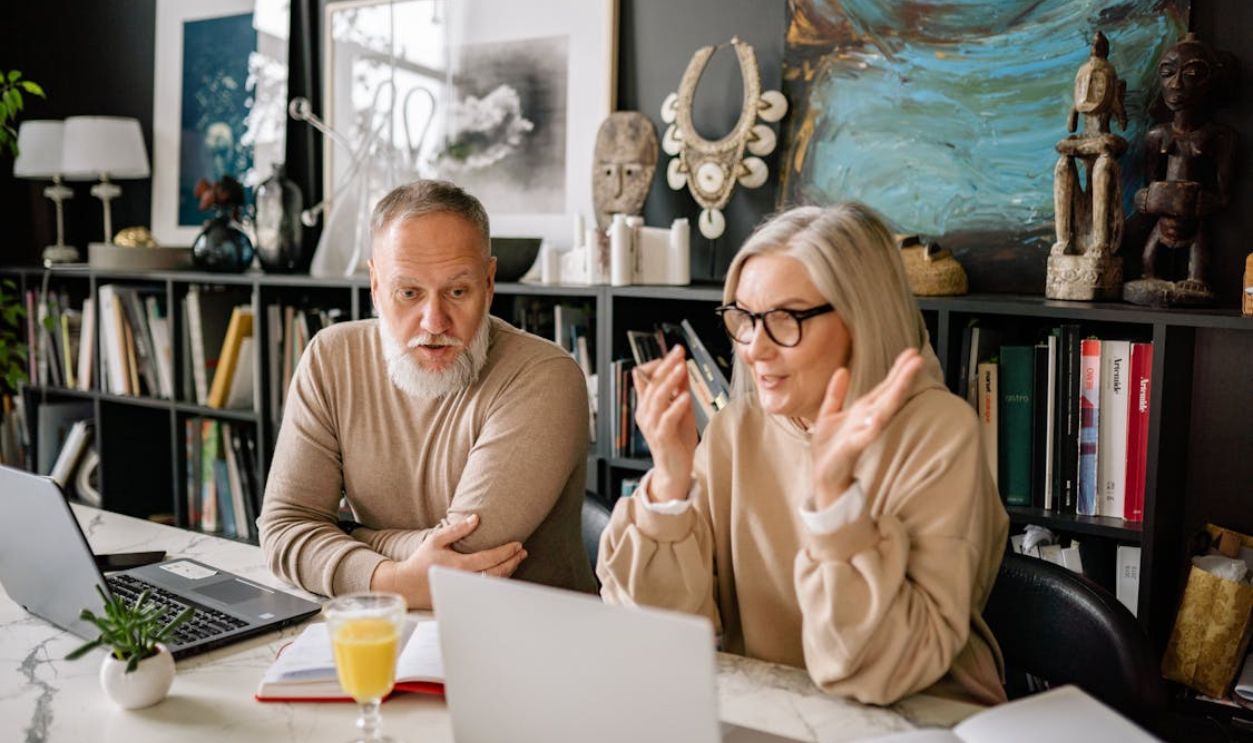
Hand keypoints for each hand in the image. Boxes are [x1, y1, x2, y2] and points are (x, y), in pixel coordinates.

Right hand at [370, 514, 526, 608]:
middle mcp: (465, 580)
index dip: (507, 551)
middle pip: (497, 572)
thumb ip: (457, 529)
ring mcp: (465, 591)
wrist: (407, 586)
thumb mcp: (436, 540)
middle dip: (513, 561)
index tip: (518, 545)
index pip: (490, 558)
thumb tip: (475, 518)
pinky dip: (498, 581)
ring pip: (494, 583)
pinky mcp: (464, 598)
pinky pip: (486, 590)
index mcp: (460, 565)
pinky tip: (503, 573)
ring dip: (508, 572)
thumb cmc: (420, 561)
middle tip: (522, 552)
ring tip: (516, 560)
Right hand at [632, 345, 697, 502]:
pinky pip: (667, 418)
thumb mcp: (681, 410)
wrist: (676, 469)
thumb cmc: (677, 441)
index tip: (676, 352)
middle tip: (678, 352)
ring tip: (681, 368)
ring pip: (657, 398)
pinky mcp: (661, 437)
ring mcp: (651, 425)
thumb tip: (682, 367)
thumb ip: (680, 390)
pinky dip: (676, 406)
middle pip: (652, 383)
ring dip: (670, 381)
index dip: (659, 363)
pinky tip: (685, 396)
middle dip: (666, 365)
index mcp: (647, 405)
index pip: (645, 377)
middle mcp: (645, 413)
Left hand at [810, 348, 923, 509]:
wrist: (823, 476)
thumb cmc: (829, 448)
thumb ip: (836, 393)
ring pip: (884, 409)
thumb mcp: (829, 414)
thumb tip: (842, 370)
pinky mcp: (854, 446)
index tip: (911, 352)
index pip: (883, 387)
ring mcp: (863, 432)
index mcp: (863, 411)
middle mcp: (867, 419)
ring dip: (896, 393)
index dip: (897, 370)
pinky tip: (881, 414)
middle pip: (888, 394)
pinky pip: (867, 433)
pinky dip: (875, 424)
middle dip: (902, 376)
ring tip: (908, 376)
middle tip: (917, 358)